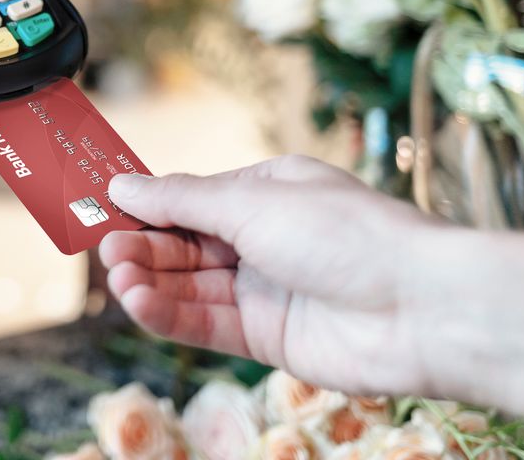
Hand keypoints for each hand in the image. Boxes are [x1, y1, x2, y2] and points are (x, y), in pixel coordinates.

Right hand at [100, 156, 444, 396]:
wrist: (422, 308)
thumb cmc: (349, 235)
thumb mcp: (254, 203)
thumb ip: (183, 201)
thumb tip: (123, 186)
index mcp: (267, 193)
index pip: (191, 199)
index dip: (147, 205)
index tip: (101, 208)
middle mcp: (263, 239)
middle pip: (184, 245)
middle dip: (143, 246)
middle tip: (106, 250)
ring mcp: (265, 290)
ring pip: (190, 286)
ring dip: (149, 281)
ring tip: (118, 278)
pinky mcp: (266, 337)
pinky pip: (206, 324)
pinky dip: (168, 315)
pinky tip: (139, 304)